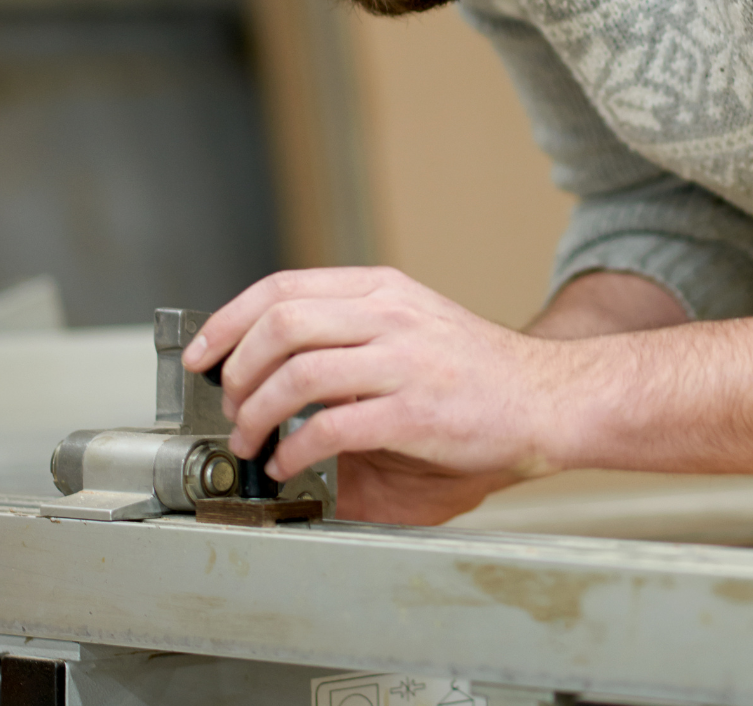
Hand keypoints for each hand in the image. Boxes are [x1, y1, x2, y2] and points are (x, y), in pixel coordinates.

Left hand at [183, 266, 568, 524]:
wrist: (550, 402)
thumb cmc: (479, 381)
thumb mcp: (408, 340)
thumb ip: (347, 356)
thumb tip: (274, 397)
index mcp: (384, 290)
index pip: (283, 287)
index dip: (228, 320)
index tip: (201, 354)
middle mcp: (391, 315)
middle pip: (280, 323)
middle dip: (236, 372)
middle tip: (230, 405)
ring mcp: (404, 361)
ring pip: (296, 373)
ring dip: (256, 415)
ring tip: (252, 441)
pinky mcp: (414, 413)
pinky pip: (329, 428)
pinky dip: (294, 451)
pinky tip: (290, 466)